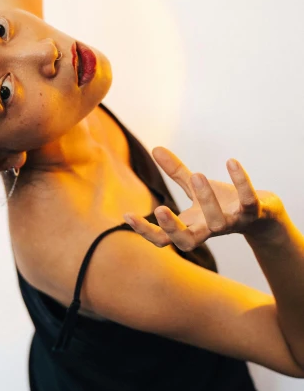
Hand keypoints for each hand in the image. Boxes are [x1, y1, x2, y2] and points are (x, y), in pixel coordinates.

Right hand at [123, 147, 285, 250]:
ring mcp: (232, 223)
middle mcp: (209, 230)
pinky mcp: (253, 212)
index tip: (128, 215)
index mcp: (191, 226)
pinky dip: (241, 182)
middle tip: (160, 208)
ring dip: (206, 199)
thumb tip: (155, 148)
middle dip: (173, 227)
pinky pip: (247, 201)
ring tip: (197, 175)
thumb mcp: (195, 187)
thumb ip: (176, 172)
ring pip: (218, 223)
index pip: (162, 238)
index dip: (145, 231)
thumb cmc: (222, 204)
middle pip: (186, 242)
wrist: (262, 214)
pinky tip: (231, 162)